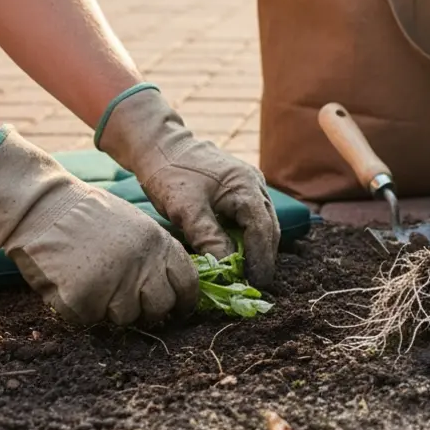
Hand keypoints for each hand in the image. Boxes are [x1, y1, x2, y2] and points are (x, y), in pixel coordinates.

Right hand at [0, 128, 197, 324]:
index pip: (188, 282)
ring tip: (93, 281)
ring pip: (125, 318)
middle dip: (148, 311)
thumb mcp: (137, 225)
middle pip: (160, 307)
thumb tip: (173, 286)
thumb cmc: (88, 215)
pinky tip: (70, 284)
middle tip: (131, 304)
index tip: (179, 310)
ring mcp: (114, 284)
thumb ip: (156, 254)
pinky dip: (80, 309)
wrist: (42, 207)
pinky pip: (89, 320)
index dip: (185, 301)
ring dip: (110, 308)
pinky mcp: (83, 299)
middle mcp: (143, 265)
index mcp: (159, 243)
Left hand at [97, 86, 280, 286]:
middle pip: (269, 228)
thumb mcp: (186, 209)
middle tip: (254, 284)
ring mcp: (251, 184)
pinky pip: (253, 216)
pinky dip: (249, 235)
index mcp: (246, 187)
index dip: (260, 259)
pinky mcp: (241, 188)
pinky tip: (238, 249)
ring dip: (258, 247)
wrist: (160, 145)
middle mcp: (255, 185)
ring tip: (248, 271)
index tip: (256, 284)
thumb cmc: (170, 173)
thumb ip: (208, 237)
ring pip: (263, 223)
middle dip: (263, 257)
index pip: (262, 231)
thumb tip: (227, 268)